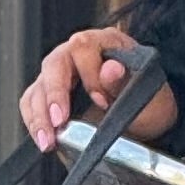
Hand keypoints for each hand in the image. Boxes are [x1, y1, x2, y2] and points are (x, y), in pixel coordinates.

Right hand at [22, 32, 175, 152]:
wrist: (148, 121)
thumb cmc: (152, 104)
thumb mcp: (151, 97)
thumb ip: (128, 84)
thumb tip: (109, 69)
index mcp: (106, 43)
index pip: (83, 46)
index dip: (89, 74)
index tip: (102, 101)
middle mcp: (78, 54)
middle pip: (54, 64)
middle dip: (54, 95)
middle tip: (59, 121)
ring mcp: (62, 74)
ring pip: (39, 85)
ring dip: (39, 114)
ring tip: (48, 141)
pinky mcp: (51, 94)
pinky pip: (32, 102)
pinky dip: (34, 121)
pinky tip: (44, 139)